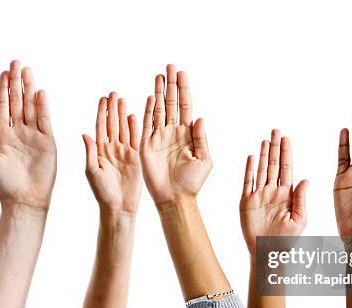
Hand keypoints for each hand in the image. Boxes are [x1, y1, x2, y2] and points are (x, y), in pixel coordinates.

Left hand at [0, 60, 56, 210]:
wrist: (24, 200)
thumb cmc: (3, 185)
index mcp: (2, 135)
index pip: (3, 106)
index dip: (2, 88)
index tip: (3, 71)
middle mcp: (18, 132)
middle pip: (17, 101)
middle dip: (16, 82)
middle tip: (16, 62)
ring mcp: (33, 136)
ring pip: (31, 106)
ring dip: (29, 88)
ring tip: (28, 70)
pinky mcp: (48, 142)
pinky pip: (45, 120)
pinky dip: (43, 106)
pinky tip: (40, 92)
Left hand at [83, 92, 140, 214]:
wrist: (119, 206)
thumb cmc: (102, 192)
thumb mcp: (92, 171)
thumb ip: (90, 152)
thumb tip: (85, 134)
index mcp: (99, 150)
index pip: (100, 127)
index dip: (101, 112)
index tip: (102, 98)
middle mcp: (111, 148)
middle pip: (112, 124)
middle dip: (112, 108)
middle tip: (113, 93)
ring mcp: (124, 152)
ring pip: (123, 128)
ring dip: (123, 114)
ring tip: (123, 99)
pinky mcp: (135, 157)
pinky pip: (135, 139)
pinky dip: (135, 127)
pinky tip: (134, 115)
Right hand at [140, 65, 211, 204]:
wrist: (175, 198)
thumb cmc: (192, 183)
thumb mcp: (204, 159)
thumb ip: (201, 138)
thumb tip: (200, 118)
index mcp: (187, 134)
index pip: (185, 106)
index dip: (184, 90)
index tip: (182, 73)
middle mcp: (173, 132)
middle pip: (171, 103)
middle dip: (171, 84)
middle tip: (171, 66)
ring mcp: (159, 137)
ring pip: (159, 109)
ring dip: (159, 92)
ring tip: (159, 74)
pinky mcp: (147, 145)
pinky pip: (147, 124)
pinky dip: (149, 110)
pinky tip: (151, 97)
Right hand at [240, 130, 307, 252]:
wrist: (268, 253)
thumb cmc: (287, 240)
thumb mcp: (300, 219)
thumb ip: (302, 199)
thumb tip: (306, 179)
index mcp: (287, 194)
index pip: (286, 168)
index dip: (286, 153)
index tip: (286, 139)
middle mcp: (273, 192)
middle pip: (273, 165)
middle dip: (274, 148)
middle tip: (275, 131)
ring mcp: (259, 195)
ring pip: (261, 170)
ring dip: (262, 155)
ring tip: (264, 140)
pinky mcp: (246, 202)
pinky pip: (247, 182)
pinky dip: (249, 169)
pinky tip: (250, 157)